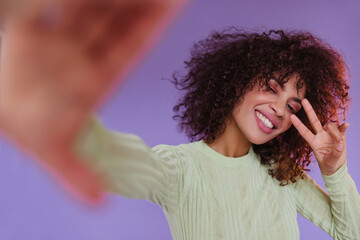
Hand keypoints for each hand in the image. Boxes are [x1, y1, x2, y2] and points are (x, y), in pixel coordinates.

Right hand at [0, 0, 186, 202]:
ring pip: (93, 6)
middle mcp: (82, 55)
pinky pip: (60, 3)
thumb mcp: (49, 148)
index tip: (173, 4)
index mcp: (93, 78)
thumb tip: (98, 201)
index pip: (128, 46)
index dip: (149, 25)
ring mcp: (61, 37)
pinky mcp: (37, 26)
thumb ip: (73, 171)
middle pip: (116, 18)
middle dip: (138, 0)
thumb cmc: (21, 126)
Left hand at [290, 98, 349, 175]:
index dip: (298, 124)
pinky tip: (346, 125)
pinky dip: (343, 126)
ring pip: (330, 126)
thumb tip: (340, 143)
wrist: (337, 167)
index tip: (291, 116)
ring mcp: (329, 134)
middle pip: (314, 121)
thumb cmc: (329, 165)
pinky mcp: (339, 135)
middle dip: (309, 110)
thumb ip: (335, 154)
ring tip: (340, 144)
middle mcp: (320, 136)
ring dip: (336, 132)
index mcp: (314, 142)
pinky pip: (341, 128)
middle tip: (303, 100)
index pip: (304, 132)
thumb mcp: (330, 162)